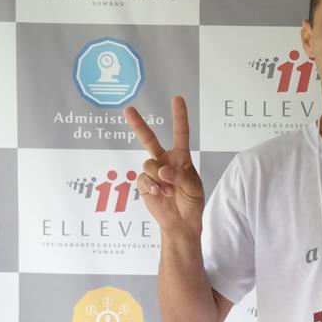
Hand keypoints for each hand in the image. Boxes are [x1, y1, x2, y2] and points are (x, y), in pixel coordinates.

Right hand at [124, 96, 204, 234]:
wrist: (180, 222)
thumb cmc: (191, 202)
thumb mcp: (193, 187)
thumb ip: (180, 176)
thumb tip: (162, 170)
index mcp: (181, 158)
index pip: (180, 133)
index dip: (179, 116)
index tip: (177, 98)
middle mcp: (164, 161)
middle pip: (149, 139)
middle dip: (138, 125)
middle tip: (127, 109)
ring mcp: (153, 172)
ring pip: (148, 164)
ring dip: (159, 177)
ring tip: (169, 190)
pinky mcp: (144, 184)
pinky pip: (143, 179)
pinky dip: (152, 186)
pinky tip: (160, 194)